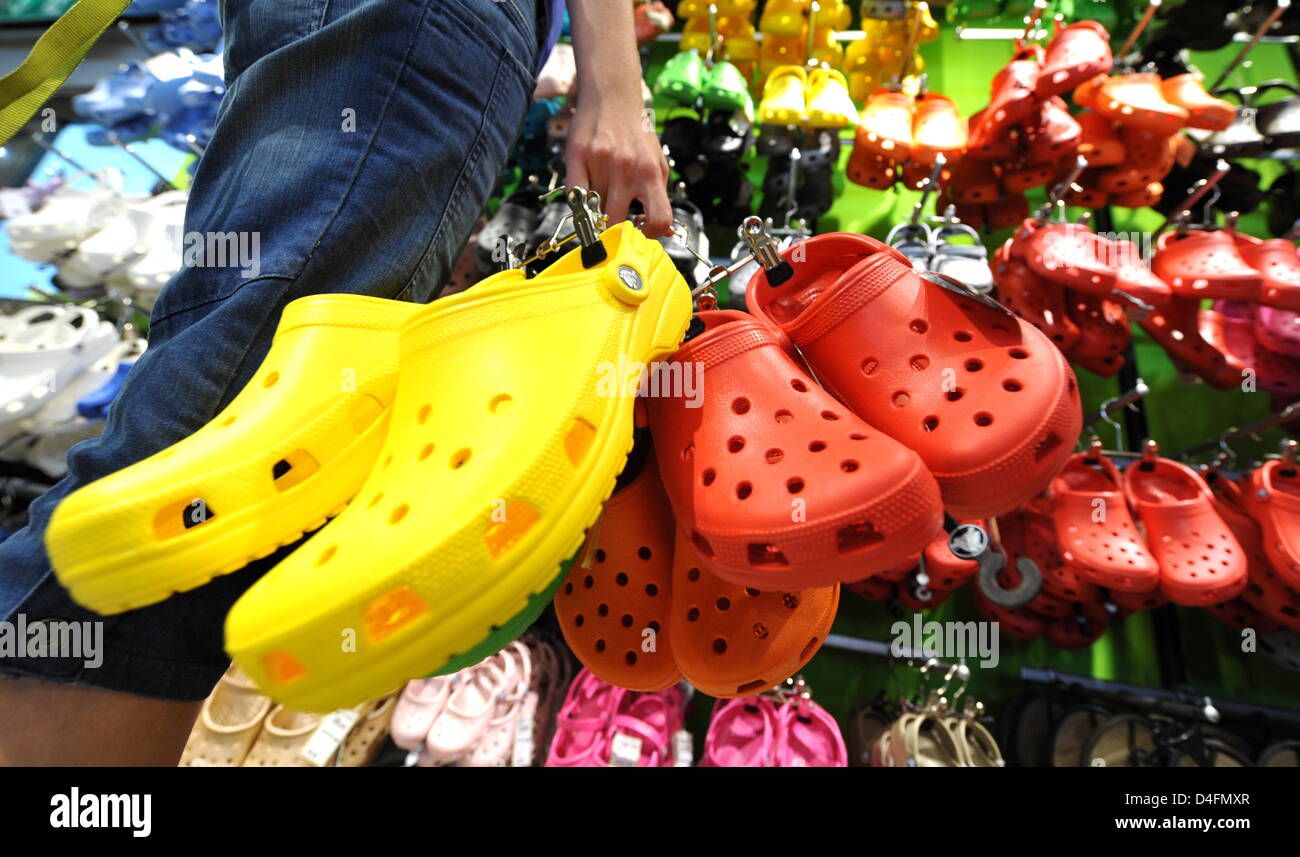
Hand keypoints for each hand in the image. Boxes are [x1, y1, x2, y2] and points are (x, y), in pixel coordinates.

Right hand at [564, 0, 672, 237]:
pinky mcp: (576, 155)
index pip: (659, 219)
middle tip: (612, 222)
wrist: (613, 97)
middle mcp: (627, 168)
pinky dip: (578, 201)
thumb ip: (660, 197)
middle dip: (613, 228)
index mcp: (652, 173)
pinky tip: (586, 192)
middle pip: (615, 221)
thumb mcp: (658, 164)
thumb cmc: (636, 136)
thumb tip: (663, 230)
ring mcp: (600, 162)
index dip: (649, 234)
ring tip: (600, 197)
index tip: (639, 231)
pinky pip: (573, 195)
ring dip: (595, 210)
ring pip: (592, 209)